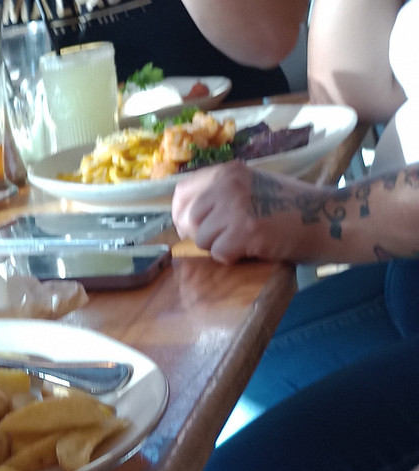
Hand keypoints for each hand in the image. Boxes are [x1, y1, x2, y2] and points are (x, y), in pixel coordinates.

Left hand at [171, 161, 318, 263]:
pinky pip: (219, 253)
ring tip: (244, 241)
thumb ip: (220, 195)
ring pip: (201, 239)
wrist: (330, 217)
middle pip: (187, 219)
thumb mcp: (251, 186)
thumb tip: (185, 215)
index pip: (181, 192)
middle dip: (200, 235)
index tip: (191, 227)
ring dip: (219, 247)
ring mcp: (236, 206)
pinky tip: (252, 249)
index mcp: (227, 171)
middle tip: (224, 239)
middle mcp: (228, 184)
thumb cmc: (291, 207)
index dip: (181, 214)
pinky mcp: (245, 230)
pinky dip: (232, 258)